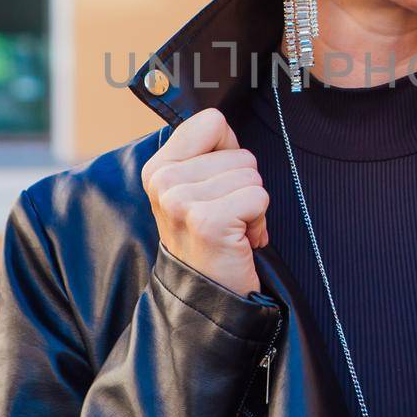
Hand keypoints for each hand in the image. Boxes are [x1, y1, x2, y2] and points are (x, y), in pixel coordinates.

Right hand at [140, 107, 269, 297]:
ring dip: (253, 205)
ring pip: (251, 175)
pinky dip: (259, 222)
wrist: (207, 296)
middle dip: (244, 185)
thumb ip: (204, 153)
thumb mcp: (193, 189)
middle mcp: (163, 181)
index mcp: (158, 167)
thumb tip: (220, 120)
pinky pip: (258, 197)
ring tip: (232, 229)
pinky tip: (239, 240)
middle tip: (227, 216)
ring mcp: (182, 201)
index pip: (212, 122)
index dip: (229, 151)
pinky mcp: (207, 221)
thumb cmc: (209, 238)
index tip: (218, 184)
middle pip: (240, 152)